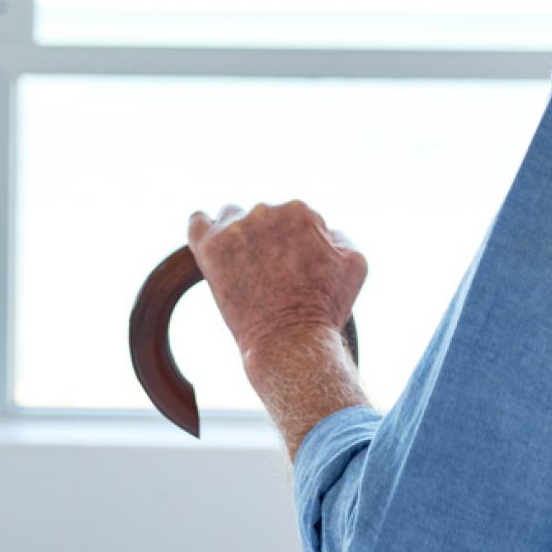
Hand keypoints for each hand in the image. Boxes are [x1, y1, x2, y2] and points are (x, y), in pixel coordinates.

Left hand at [185, 200, 367, 363]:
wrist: (290, 342)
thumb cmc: (325, 307)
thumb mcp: (354, 264)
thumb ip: (341, 236)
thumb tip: (323, 232)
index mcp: (301, 211)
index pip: (295, 217)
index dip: (298, 244)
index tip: (295, 269)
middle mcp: (267, 210)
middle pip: (264, 217)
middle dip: (268, 239)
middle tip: (272, 274)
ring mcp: (235, 227)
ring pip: (231, 217)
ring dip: (237, 234)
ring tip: (244, 267)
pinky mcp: (210, 247)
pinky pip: (197, 223)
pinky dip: (203, 230)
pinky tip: (211, 246)